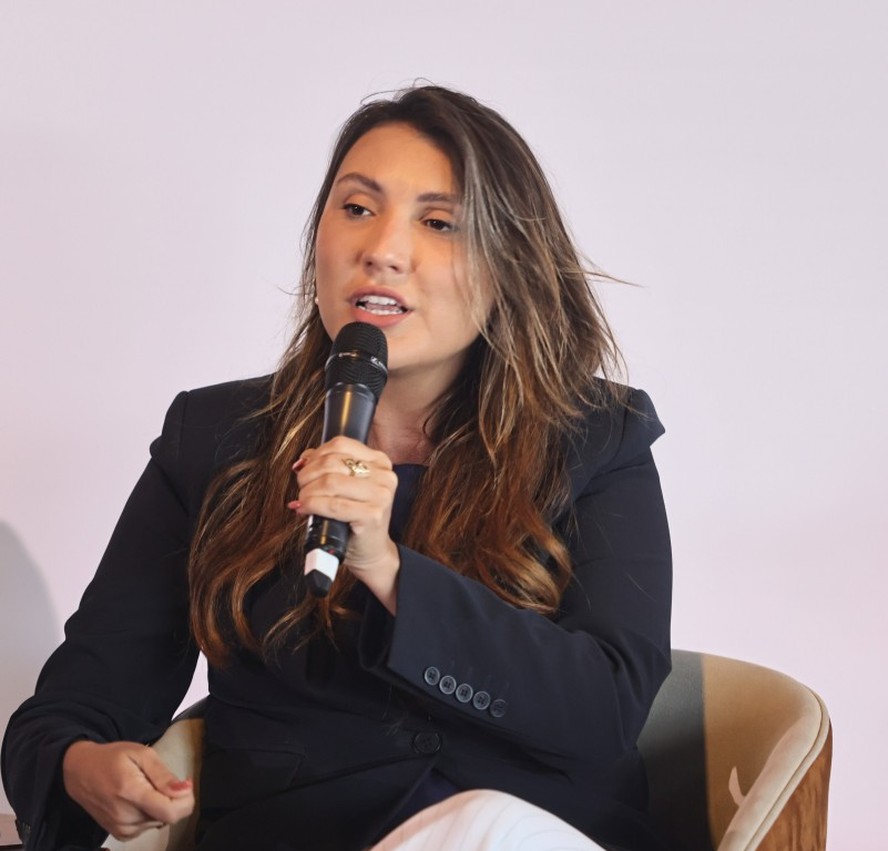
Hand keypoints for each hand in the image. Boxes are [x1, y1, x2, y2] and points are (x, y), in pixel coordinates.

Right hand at [62, 740, 193, 840]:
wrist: (79, 772)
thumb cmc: (111, 758)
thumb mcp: (141, 755)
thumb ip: (164, 775)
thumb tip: (185, 790)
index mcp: (131, 793)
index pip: (170, 813)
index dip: (186, 801)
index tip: (185, 785)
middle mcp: (125, 817)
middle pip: (167, 817)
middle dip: (172, 799)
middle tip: (158, 780)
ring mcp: (121, 828)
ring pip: (159, 822)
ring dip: (160, 806)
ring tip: (144, 787)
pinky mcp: (119, 834)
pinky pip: (148, 827)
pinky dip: (150, 813)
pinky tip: (139, 799)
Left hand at [290, 435, 399, 611]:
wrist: (370, 550)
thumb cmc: (355, 518)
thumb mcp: (345, 485)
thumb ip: (328, 466)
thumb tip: (303, 459)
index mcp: (380, 461)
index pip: (340, 444)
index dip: (315, 455)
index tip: (304, 469)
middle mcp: (385, 475)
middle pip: (332, 462)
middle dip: (307, 475)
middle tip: (301, 488)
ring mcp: (381, 495)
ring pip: (329, 482)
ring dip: (307, 492)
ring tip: (303, 500)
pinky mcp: (372, 514)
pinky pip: (332, 505)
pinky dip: (312, 505)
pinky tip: (305, 509)